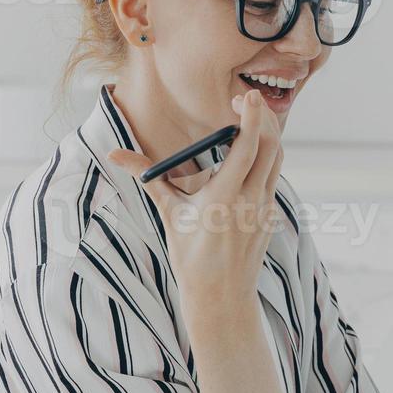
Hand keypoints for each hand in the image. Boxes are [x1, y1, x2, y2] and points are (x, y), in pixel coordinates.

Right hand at [110, 89, 284, 320]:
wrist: (220, 297)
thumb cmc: (191, 258)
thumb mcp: (170, 215)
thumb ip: (148, 178)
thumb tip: (115, 154)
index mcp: (225, 198)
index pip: (247, 148)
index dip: (251, 118)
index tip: (247, 96)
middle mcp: (251, 201)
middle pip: (271, 146)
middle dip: (263, 118)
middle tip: (244, 101)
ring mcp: (265, 208)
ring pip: (277, 160)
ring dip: (267, 136)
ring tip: (248, 121)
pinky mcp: (270, 215)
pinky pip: (274, 177)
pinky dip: (267, 157)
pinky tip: (251, 153)